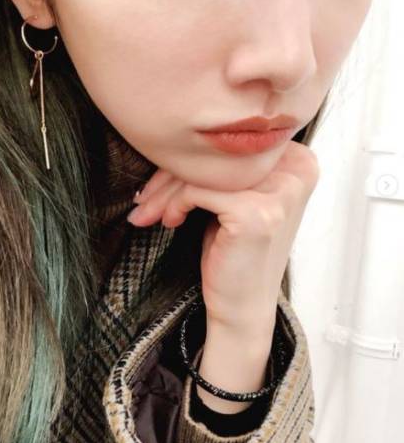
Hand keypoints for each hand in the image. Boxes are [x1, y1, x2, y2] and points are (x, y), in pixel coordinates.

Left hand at [127, 141, 319, 331]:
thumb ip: (224, 164)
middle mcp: (296, 171)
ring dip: (164, 193)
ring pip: (202, 171)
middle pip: (216, 154)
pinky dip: (175, 205)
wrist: (242, 305)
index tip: (158, 181)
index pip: (231, 143)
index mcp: (298, 161)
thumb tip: (169, 137)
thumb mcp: (235, 196)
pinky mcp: (256, 212)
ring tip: (148, 212)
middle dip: (169, 175)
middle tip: (143, 198)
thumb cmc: (234, 249)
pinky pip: (196, 190)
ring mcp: (280, 192)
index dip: (189, 158)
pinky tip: (171, 221)